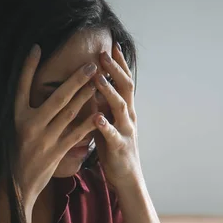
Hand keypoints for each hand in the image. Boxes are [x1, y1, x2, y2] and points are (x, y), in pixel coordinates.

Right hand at [14, 45, 98, 206]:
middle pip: (56, 97)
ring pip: (70, 113)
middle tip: (91, 65)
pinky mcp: (56, 152)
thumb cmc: (15, 154)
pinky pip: (76, 134)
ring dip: (86, 95)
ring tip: (98, 82)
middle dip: (76, 79)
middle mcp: (29, 125)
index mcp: (16, 116)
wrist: (15, 186)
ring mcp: (44, 139)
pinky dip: (89, 123)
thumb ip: (26, 112)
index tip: (37, 47)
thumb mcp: (13, 130)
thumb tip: (34, 92)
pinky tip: (100, 112)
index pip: (21, 86)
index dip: (28, 67)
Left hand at [92, 44, 142, 188]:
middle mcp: (129, 117)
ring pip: (120, 107)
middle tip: (102, 54)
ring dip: (108, 91)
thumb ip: (104, 106)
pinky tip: (96, 117)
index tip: (112, 45)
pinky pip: (112, 134)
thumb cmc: (115, 149)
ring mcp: (126, 131)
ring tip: (97, 78)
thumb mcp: (110, 123)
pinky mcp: (119, 147)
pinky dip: (105, 125)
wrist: (127, 178)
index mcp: (127, 110)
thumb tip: (92, 87)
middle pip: (125, 88)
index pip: (125, 81)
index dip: (120, 64)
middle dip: (114, 70)